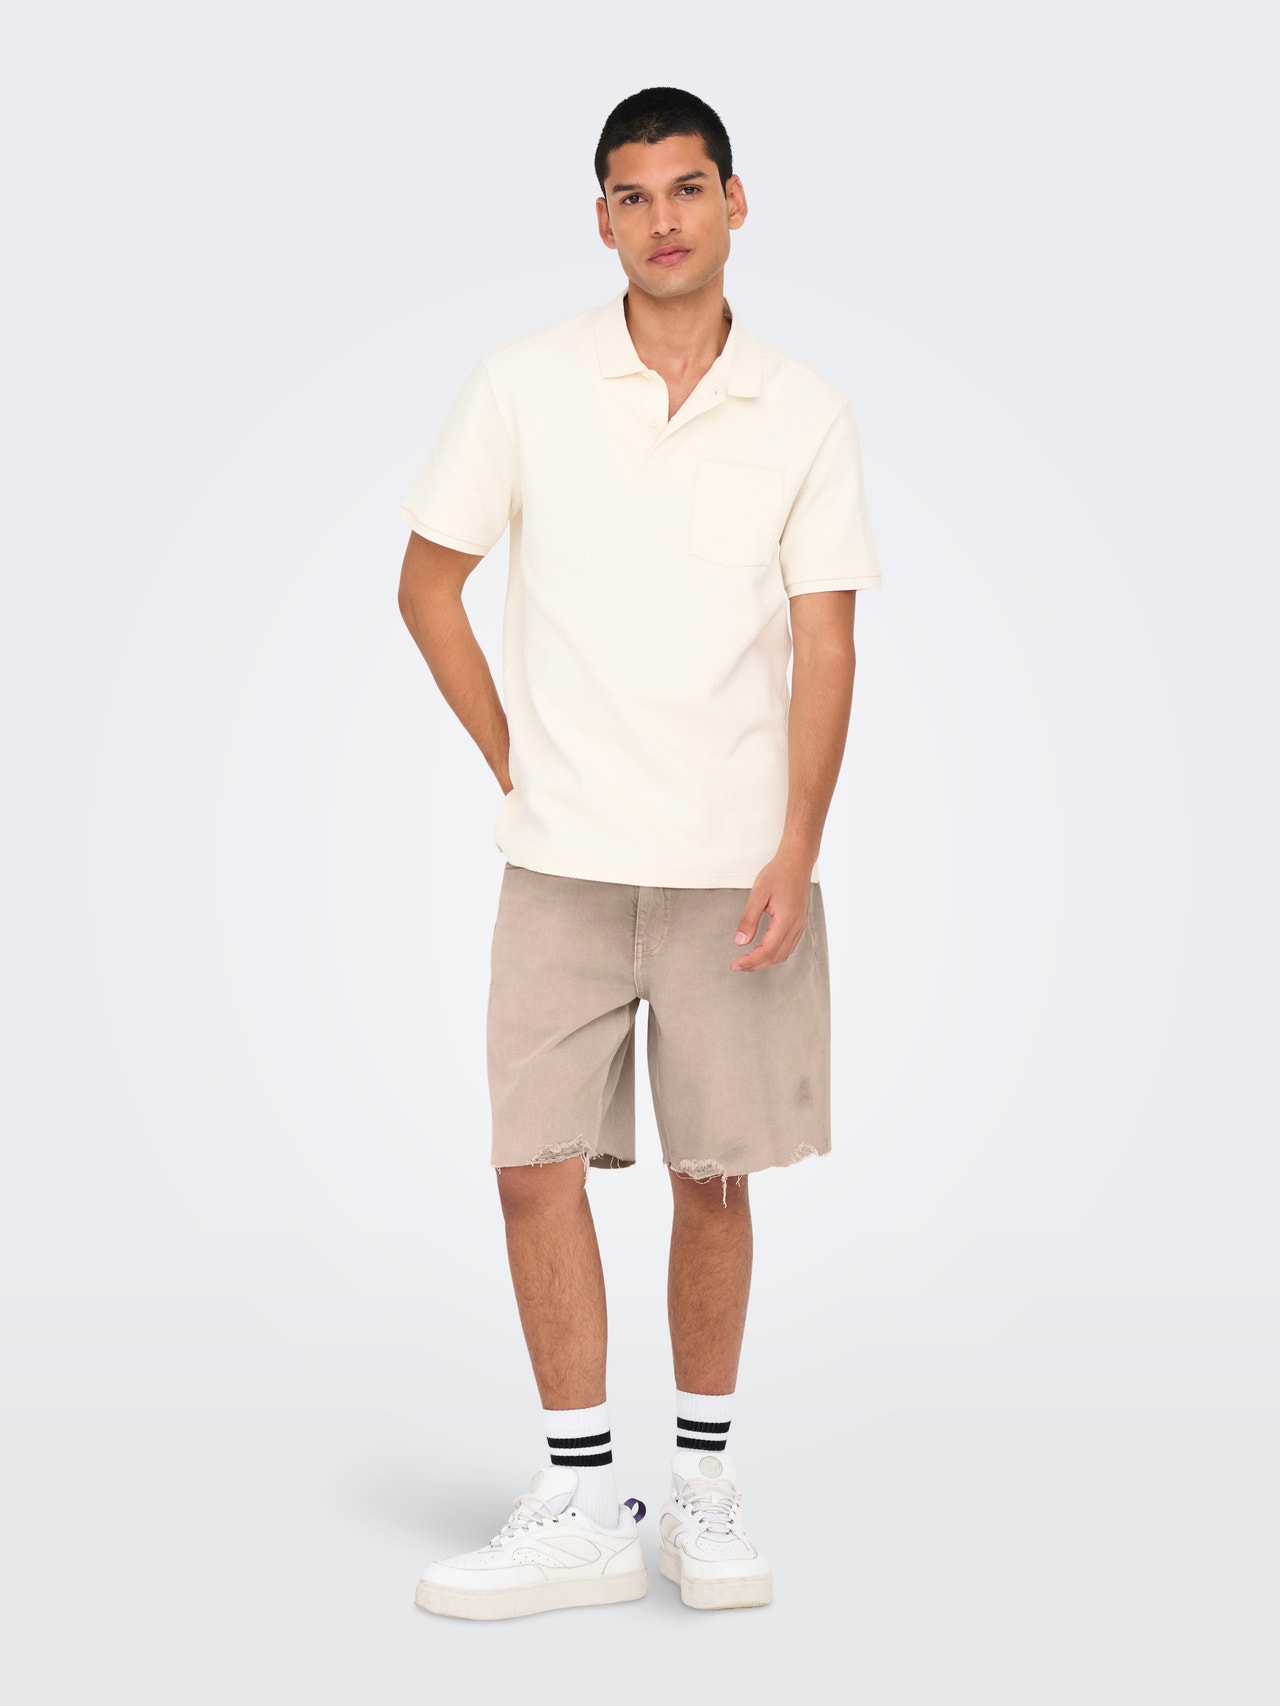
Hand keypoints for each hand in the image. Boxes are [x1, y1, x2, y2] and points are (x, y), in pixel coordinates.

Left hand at [730, 853, 813, 971]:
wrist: (797, 862)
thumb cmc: (779, 873)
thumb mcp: (758, 894)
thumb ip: (749, 919)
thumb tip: (741, 941)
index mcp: (786, 920)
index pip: (768, 950)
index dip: (751, 961)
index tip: (736, 964)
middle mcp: (796, 925)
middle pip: (776, 956)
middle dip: (756, 965)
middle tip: (739, 965)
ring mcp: (800, 925)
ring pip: (784, 953)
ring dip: (766, 961)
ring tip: (749, 961)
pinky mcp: (800, 922)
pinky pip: (789, 946)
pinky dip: (775, 953)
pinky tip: (765, 951)